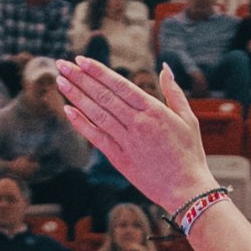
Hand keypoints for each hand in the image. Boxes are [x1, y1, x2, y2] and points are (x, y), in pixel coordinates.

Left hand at [50, 57, 210, 213]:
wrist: (187, 190)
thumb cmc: (189, 154)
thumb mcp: (188, 119)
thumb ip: (174, 92)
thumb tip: (165, 67)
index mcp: (155, 111)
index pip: (120, 85)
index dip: (98, 71)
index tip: (81, 60)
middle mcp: (139, 123)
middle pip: (104, 96)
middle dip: (81, 78)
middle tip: (62, 64)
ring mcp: (128, 141)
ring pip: (97, 114)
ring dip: (77, 96)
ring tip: (60, 81)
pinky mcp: (120, 159)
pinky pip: (97, 138)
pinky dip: (81, 123)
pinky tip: (67, 110)